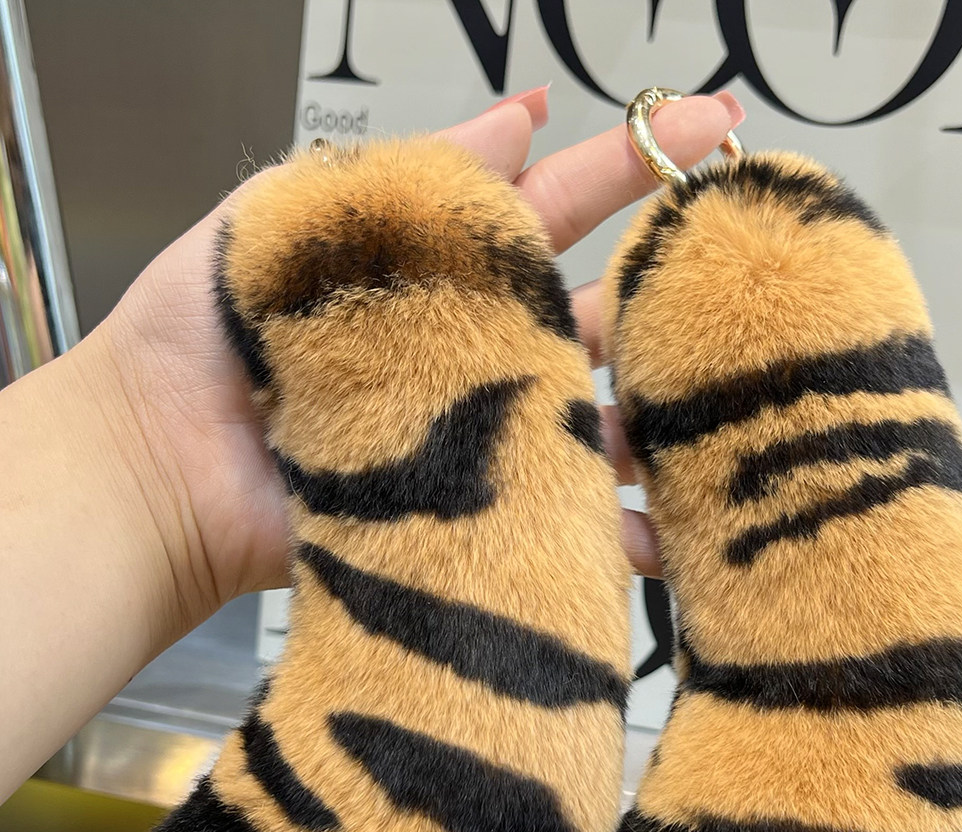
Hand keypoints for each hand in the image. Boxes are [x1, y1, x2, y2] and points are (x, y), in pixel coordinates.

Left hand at [91, 88, 744, 628]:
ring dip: (663, 424)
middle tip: (750, 283)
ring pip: (602, 427)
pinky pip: (565, 524)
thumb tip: (523, 111)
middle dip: (676, 299)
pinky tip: (670, 538)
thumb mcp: (305, 216)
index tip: (719, 126)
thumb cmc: (209, 330)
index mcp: (449, 272)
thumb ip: (412, 174)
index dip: (638, 164)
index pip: (565, 205)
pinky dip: (621, 537)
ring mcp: (489, 438)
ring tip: (730, 410)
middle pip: (602, 322)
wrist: (160, 464)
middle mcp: (485, 353)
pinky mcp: (480, 515)